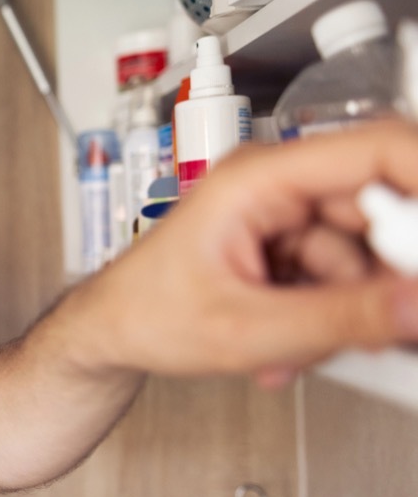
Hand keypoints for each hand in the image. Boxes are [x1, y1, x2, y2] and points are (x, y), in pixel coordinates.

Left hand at [69, 120, 417, 386]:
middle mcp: (278, 185)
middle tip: (385, 323)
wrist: (110, 333)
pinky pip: (344, 279)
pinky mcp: (289, 247)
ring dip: (348, 313)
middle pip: (384, 212)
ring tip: (296, 345)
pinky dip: (329, 319)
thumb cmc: (143, 313)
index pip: (379, 151)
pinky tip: (288, 344)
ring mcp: (285, 215)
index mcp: (259, 177)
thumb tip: (415, 304)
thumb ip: (340, 319)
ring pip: (368, 257)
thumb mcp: (244, 328)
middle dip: (383, 280)